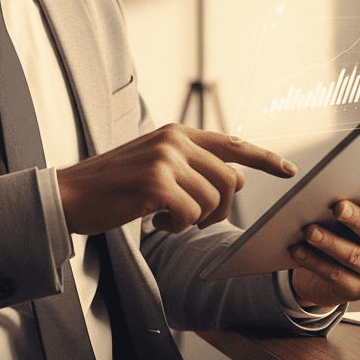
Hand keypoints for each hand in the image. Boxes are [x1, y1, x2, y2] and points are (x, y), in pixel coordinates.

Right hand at [57, 123, 296, 235]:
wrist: (69, 194)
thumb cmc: (113, 186)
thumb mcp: (157, 167)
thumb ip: (195, 168)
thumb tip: (238, 181)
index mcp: (177, 133)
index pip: (232, 144)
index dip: (264, 158)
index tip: (289, 169)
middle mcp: (174, 140)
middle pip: (228, 181)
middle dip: (219, 210)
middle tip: (192, 220)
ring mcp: (165, 159)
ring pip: (211, 201)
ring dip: (193, 220)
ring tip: (165, 218)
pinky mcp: (155, 183)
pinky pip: (190, 216)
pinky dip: (176, 227)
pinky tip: (156, 223)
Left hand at [289, 175, 359, 309]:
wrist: (337, 274)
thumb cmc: (347, 233)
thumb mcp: (355, 219)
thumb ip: (353, 203)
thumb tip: (327, 184)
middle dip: (356, 218)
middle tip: (338, 206)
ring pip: (353, 256)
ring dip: (329, 242)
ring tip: (309, 230)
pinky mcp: (359, 290)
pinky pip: (334, 274)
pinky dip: (313, 261)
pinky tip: (297, 250)